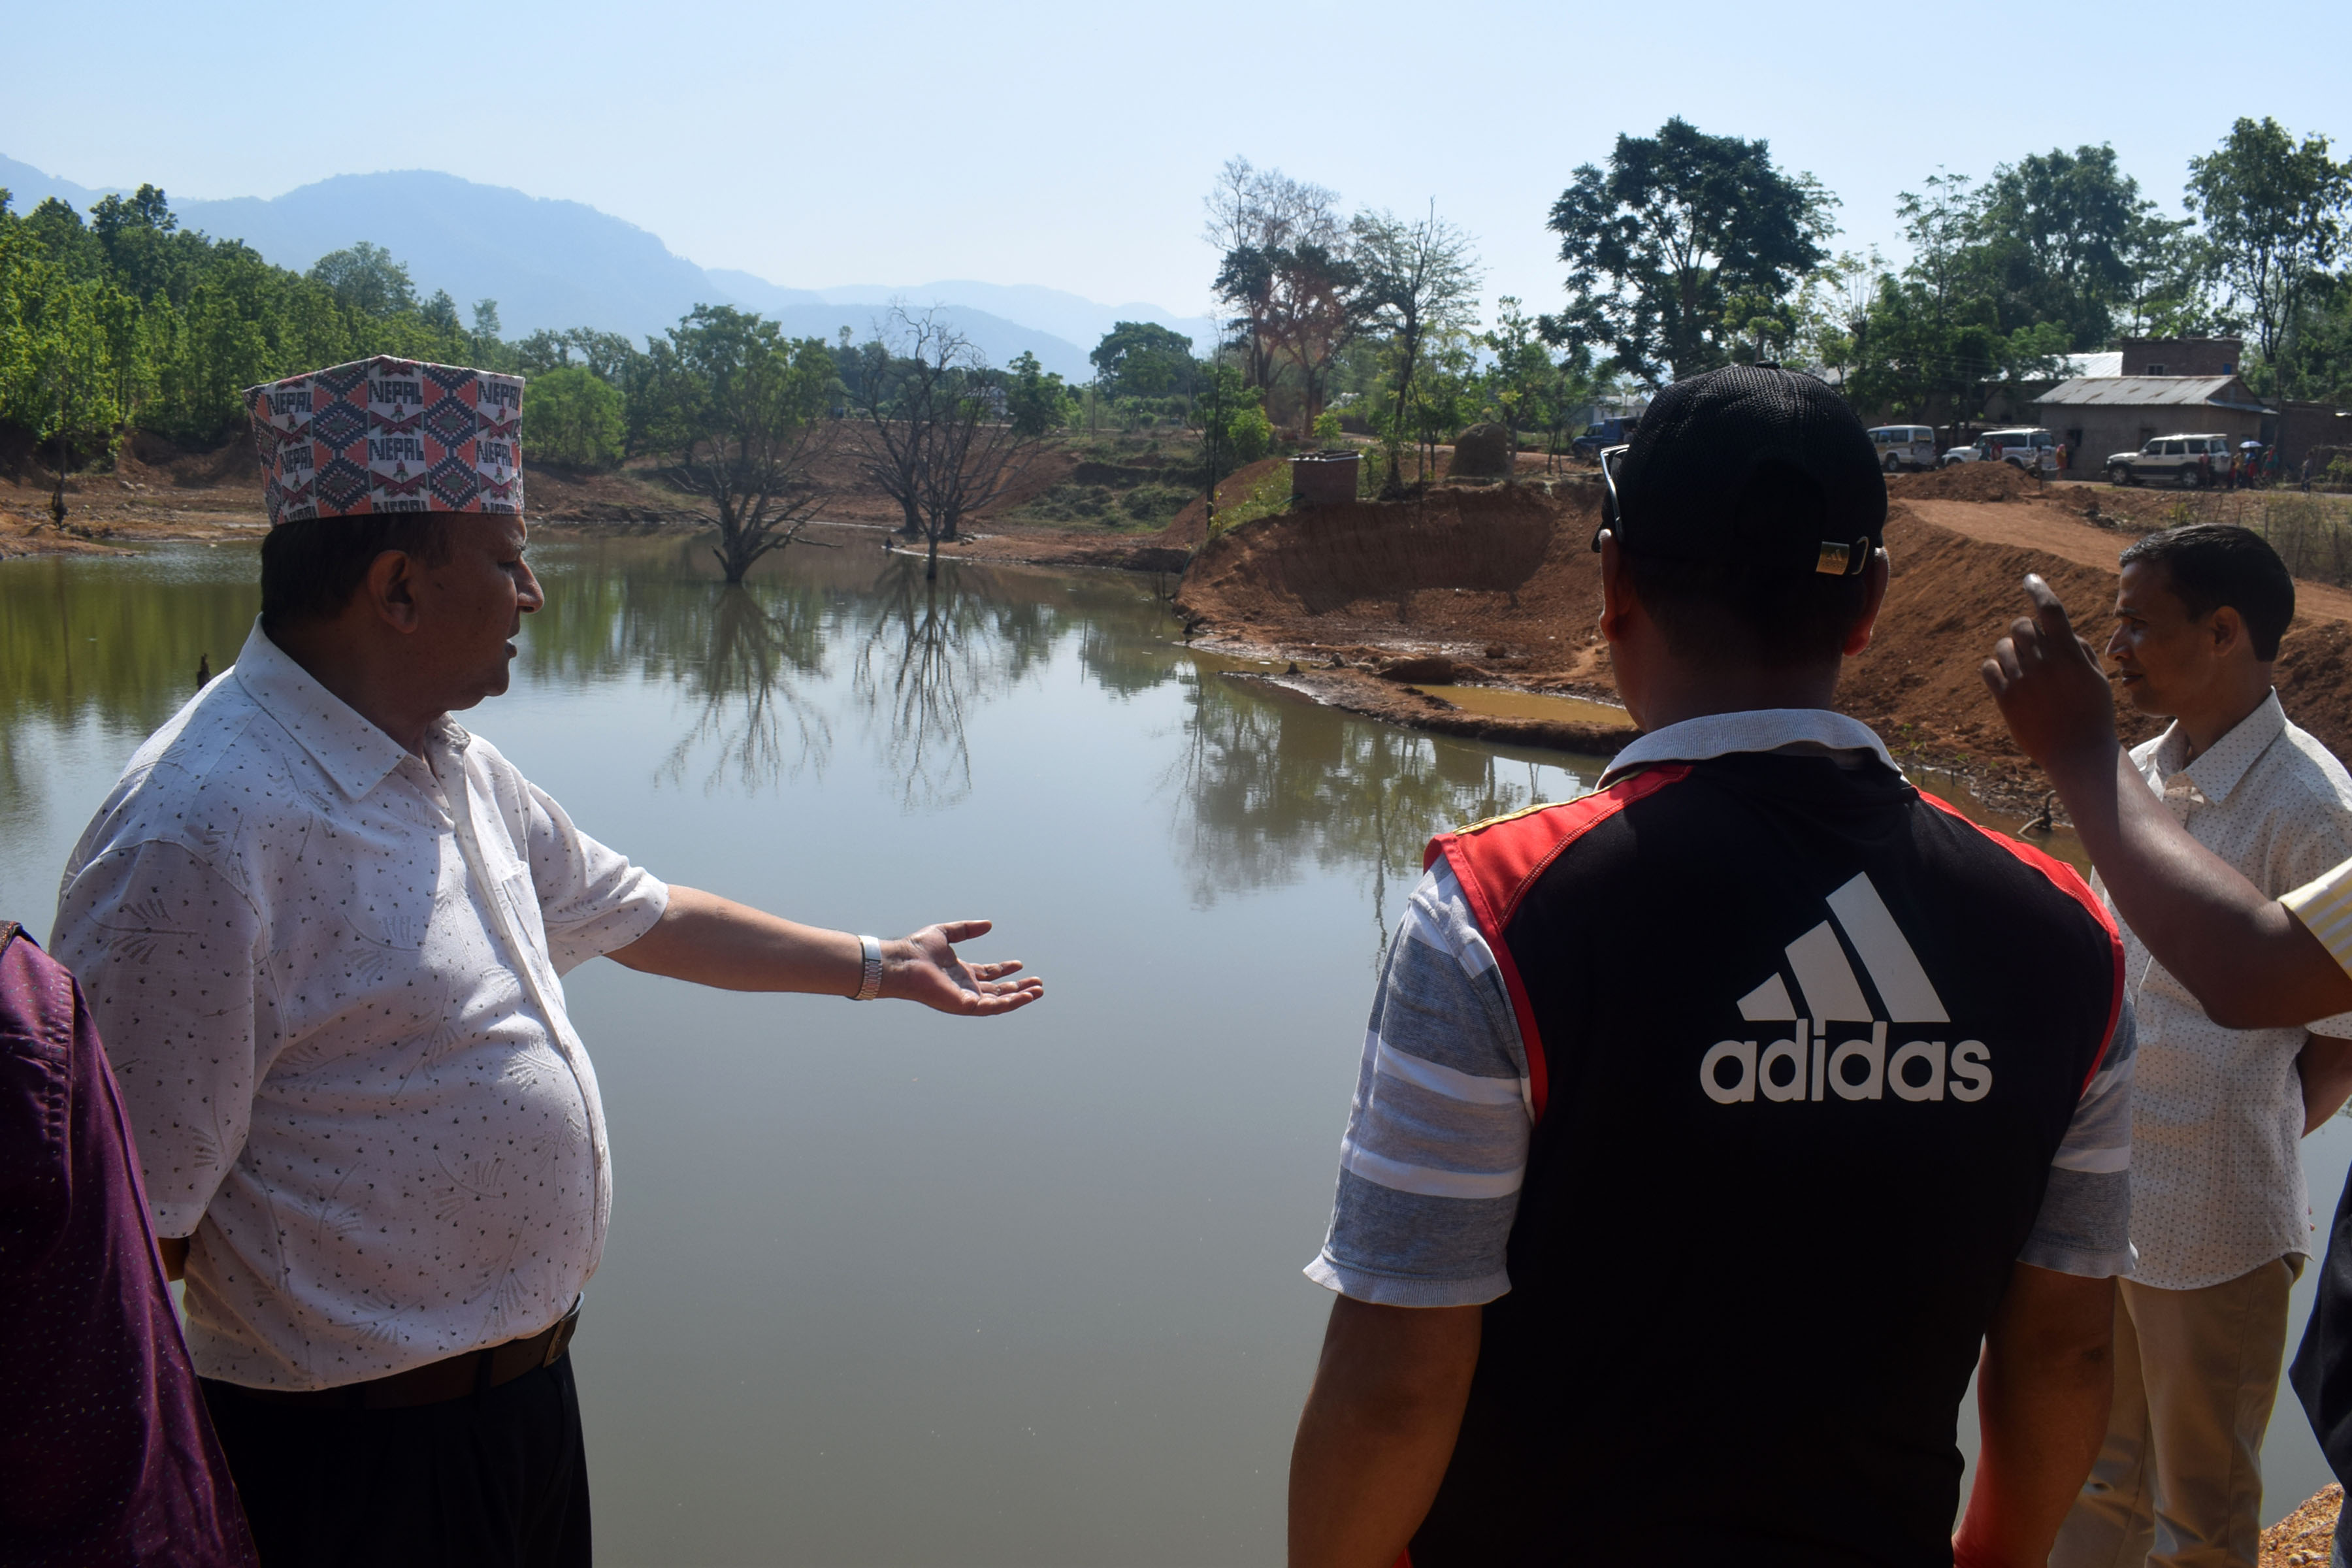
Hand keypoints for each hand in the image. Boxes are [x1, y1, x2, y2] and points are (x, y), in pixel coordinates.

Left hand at [883, 920, 1043, 1016]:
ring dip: (1020, 998)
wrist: (904, 963)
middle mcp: (965, 988)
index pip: (988, 974)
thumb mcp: (946, 933)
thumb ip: (966, 929)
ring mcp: (966, 998)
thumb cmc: (917, 949)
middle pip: (998, 990)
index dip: (1004, 970)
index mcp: (961, 973)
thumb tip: (988, 924)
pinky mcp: (965, 1006)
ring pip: (999, 1002)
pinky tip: (1025, 996)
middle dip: (1018, 988)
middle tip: (1037, 984)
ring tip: (1038, 991)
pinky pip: (993, 1007)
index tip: (1019, 964)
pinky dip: (1011, 1003)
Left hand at [1979, 574, 2116, 776]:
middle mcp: (2045, 663)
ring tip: (2025, 670)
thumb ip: (2079, 650)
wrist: (2077, 753)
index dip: (2038, 589)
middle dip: (2024, 630)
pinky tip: (2007, 678)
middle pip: (2021, 626)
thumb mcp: (2096, 678)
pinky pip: (1988, 668)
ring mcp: (2023, 680)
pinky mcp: (2006, 698)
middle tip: (2032, 647)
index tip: (2030, 579)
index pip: (2050, 610)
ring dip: (2010, 651)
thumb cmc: (2092, 714)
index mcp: (2071, 654)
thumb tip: (2061, 633)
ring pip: (2003, 647)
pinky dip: (1995, 668)